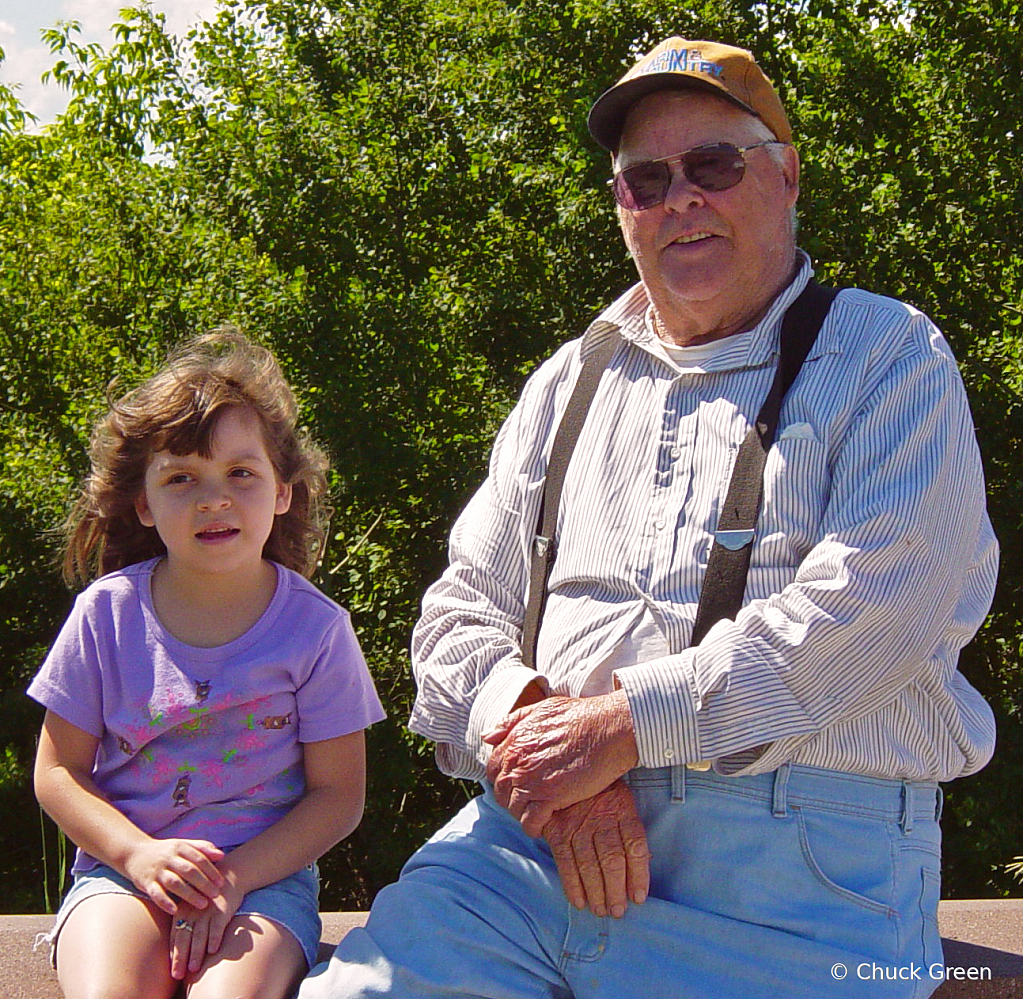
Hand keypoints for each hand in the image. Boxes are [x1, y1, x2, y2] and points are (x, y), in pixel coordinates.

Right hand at [123, 837, 224, 914]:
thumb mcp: (183, 845)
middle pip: (189, 871)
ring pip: (174, 883)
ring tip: (203, 904)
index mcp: (180, 847)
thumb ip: (202, 848)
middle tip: (216, 895)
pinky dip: (165, 902)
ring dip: (190, 894)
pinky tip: (175, 910)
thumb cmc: (165, 851)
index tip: (221, 882)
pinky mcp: (146, 882)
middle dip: (204, 883)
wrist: (134, 853)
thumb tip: (221, 855)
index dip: (211, 871)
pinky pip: (155, 893)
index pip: (199, 859)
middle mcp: (168, 858)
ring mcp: (157, 871)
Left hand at [169, 874, 244, 978]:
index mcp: (182, 911)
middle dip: (181, 958)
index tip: (172, 970)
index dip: (173, 954)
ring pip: (199, 936)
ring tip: (194, 968)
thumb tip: (176, 948)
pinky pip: (217, 927)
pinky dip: (215, 939)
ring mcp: (207, 911)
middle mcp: (192, 912)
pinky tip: (213, 951)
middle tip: (178, 975)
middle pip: (184, 938)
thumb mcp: (192, 904)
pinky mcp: (222, 909)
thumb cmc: (208, 895)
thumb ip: (184, 922)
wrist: (230, 875)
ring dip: (196, 953)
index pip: (174, 936)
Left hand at [483, 691, 638, 835]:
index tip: (515, 782)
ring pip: (513, 808)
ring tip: (535, 813)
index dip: (502, 777)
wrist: (609, 728)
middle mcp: (519, 761)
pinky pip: (531, 821)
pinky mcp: (551, 796)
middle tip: (526, 801)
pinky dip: (534, 827)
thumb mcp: (542, 709)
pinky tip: (543, 825)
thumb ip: (512, 722)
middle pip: (501, 790)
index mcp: (515, 740)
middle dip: (510, 797)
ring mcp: (533, 780)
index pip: (493, 767)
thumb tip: (487, 736)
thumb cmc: (582, 715)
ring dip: (522, 813)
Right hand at [543, 781, 650, 917]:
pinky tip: (579, 901)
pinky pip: (565, 861)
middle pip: (612, 859)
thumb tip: (642, 866)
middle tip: (618, 911)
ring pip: (589, 864)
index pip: (635, 845)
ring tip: (601, 910)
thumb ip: (629, 830)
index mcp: (622, 809)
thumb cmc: (601, 792)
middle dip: (616, 890)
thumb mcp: (622, 800)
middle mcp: (601, 818)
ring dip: (596, 892)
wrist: (567, 770)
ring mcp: (577, 824)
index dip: (639, 875)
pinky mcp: (558, 830)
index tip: (639, 897)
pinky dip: (572, 885)